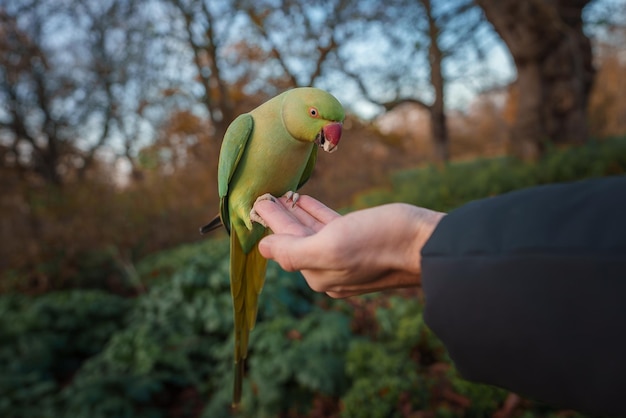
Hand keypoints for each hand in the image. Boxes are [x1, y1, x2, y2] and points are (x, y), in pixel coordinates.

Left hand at [253, 195, 444, 297]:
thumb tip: (264, 248)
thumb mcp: (331, 246)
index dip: (270, 223)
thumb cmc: (380, 242)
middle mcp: (331, 270)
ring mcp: (348, 256)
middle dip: (280, 218)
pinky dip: (317, 213)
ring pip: (313, 232)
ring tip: (282, 195)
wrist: (428, 244)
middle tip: (264, 196)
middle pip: (297, 239)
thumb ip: (293, 250)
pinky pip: (332, 226)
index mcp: (319, 274)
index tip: (255, 203)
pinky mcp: (363, 242)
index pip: (285, 245)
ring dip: (296, 214)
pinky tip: (306, 201)